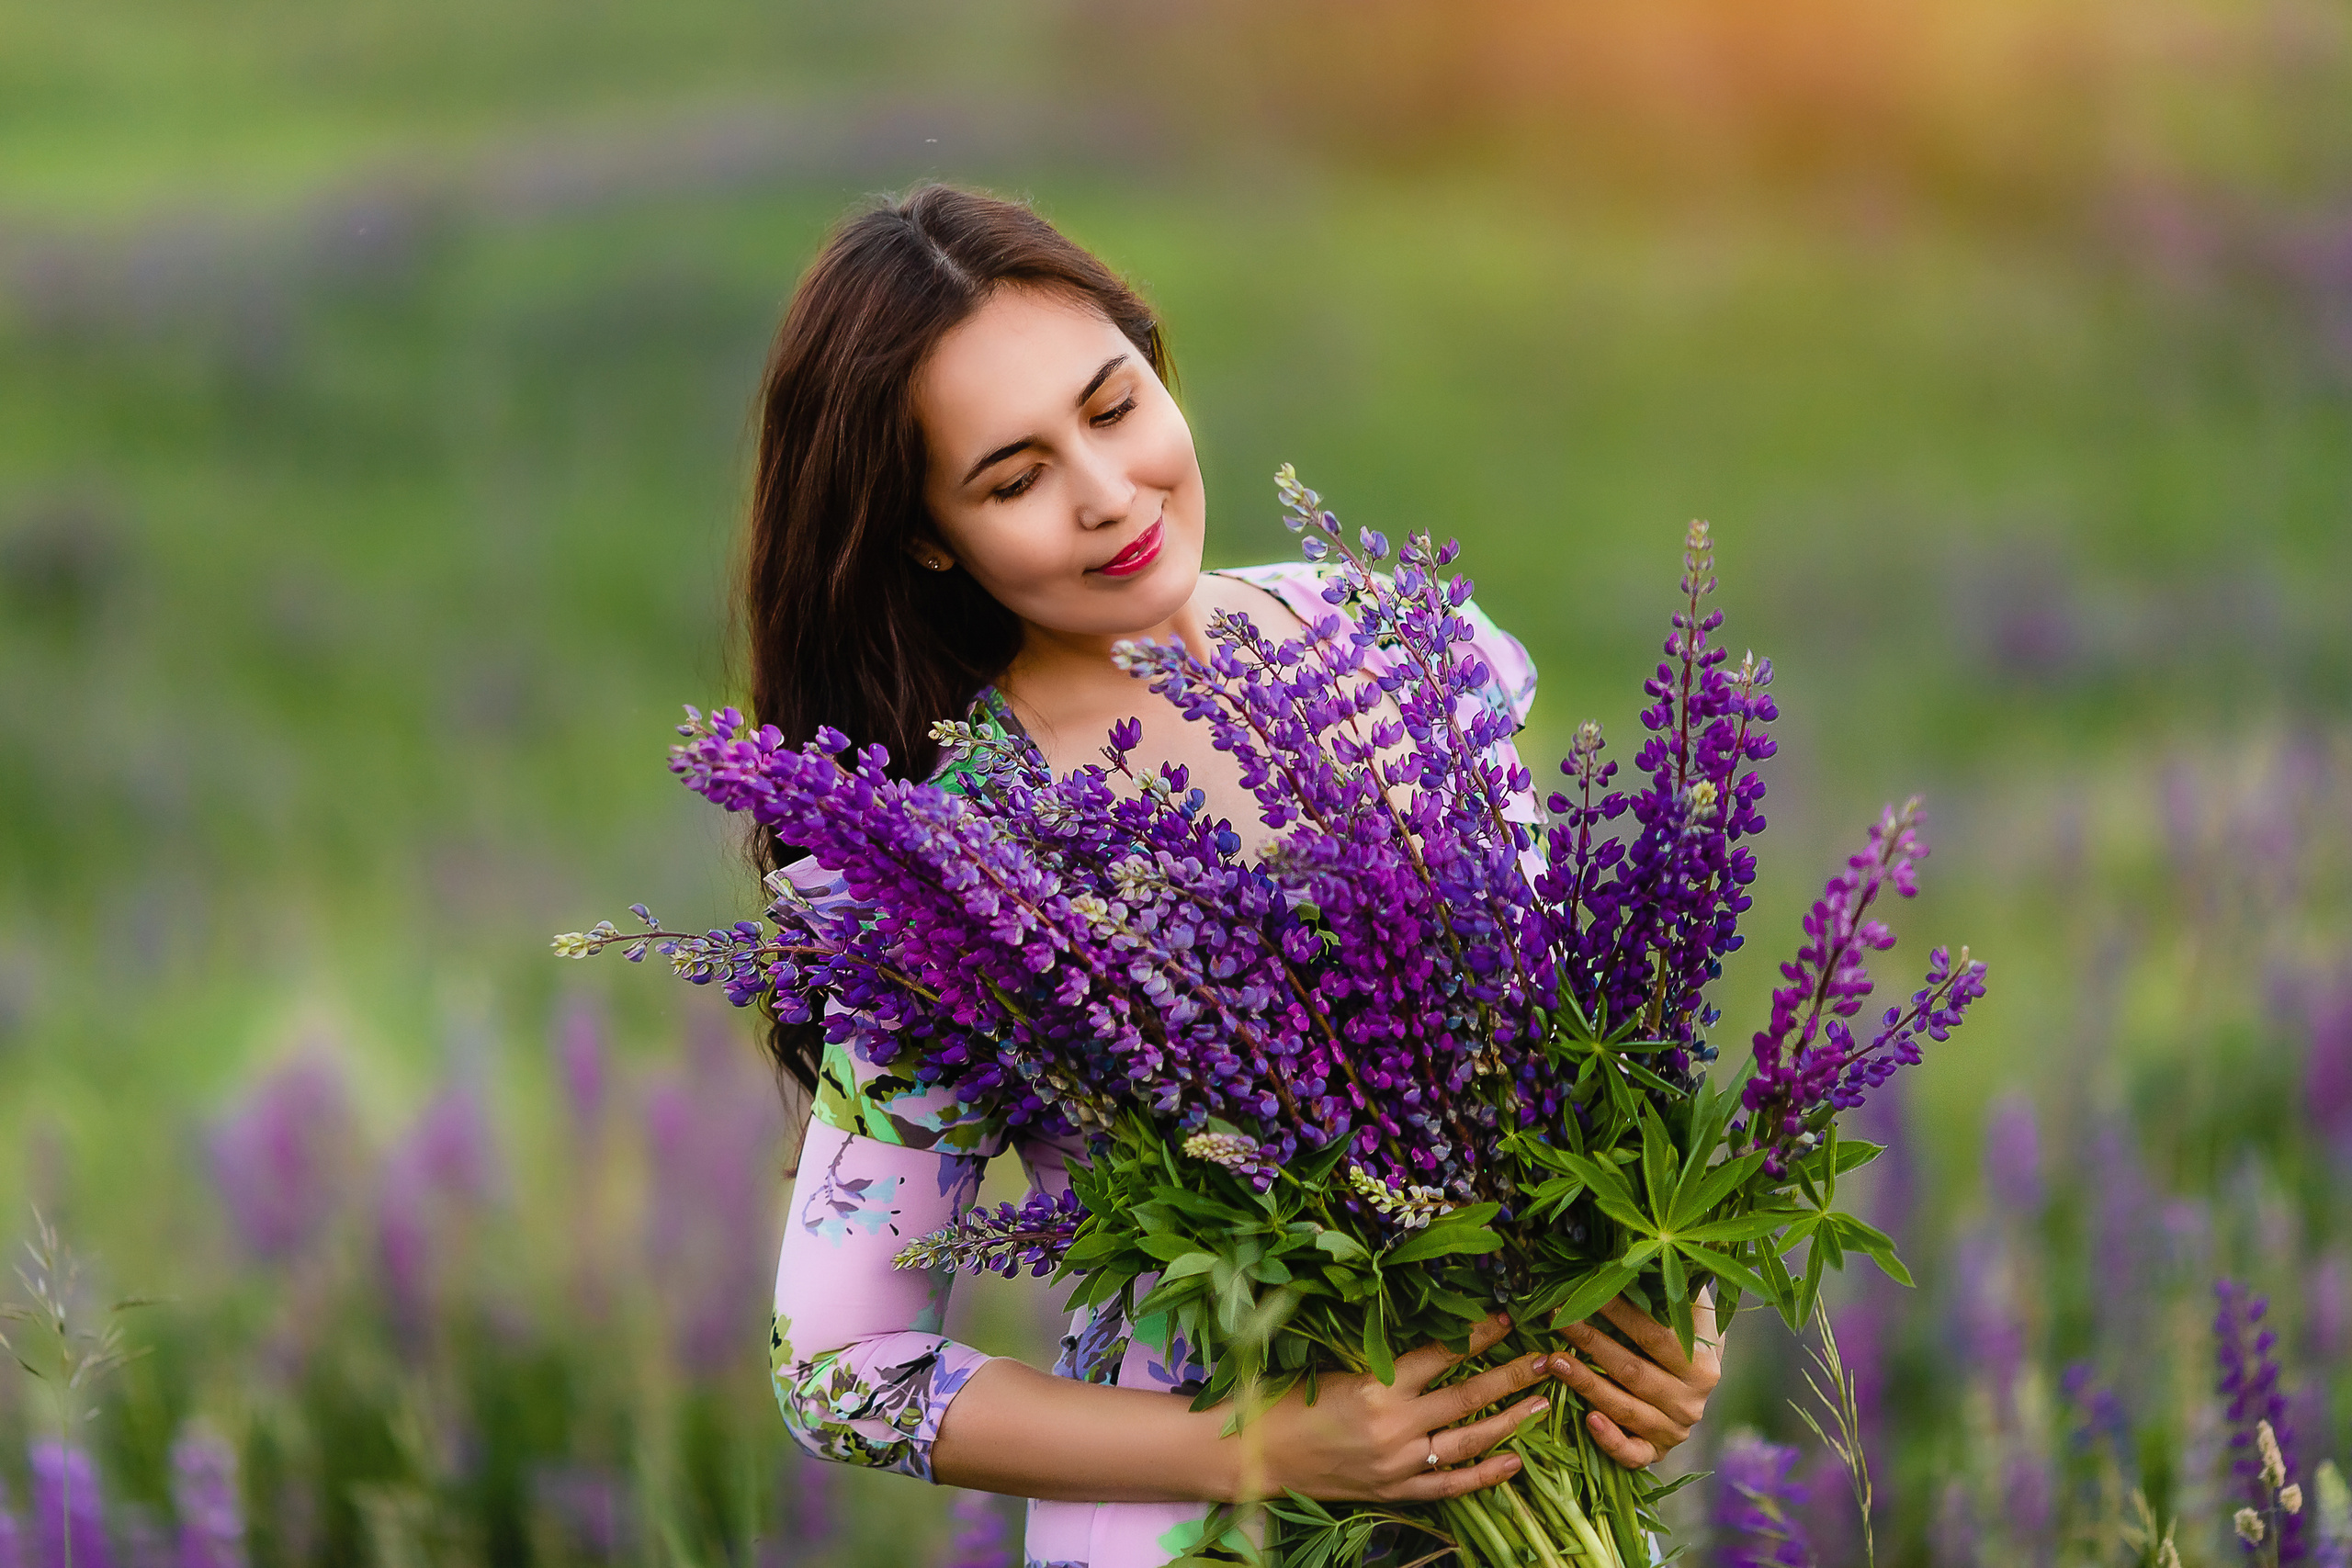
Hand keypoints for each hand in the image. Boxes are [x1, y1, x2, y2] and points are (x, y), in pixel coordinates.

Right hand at [1250, 1311, 1553, 1502]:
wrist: (1256, 1453)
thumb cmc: (1289, 1398)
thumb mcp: (1337, 1365)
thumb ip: (1385, 1358)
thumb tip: (1436, 1338)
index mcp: (1377, 1386)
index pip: (1443, 1355)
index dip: (1478, 1336)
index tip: (1506, 1319)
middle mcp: (1394, 1427)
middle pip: (1467, 1397)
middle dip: (1510, 1375)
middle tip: (1546, 1359)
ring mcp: (1397, 1464)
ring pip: (1468, 1442)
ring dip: (1509, 1421)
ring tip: (1541, 1403)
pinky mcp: (1393, 1492)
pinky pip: (1449, 1486)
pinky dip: (1484, 1476)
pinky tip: (1514, 1462)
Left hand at [1544, 1293, 1723, 1467]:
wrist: (1698, 1387)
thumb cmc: (1685, 1337)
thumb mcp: (1691, 1312)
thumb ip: (1675, 1287)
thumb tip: (1646, 1250)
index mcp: (1703, 1365)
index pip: (1654, 1335)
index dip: (1618, 1313)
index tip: (1584, 1291)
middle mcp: (1691, 1401)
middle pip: (1632, 1371)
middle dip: (1591, 1342)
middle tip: (1556, 1319)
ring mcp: (1674, 1430)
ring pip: (1624, 1408)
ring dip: (1586, 1382)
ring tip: (1553, 1359)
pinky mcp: (1657, 1453)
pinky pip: (1632, 1454)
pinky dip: (1609, 1440)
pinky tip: (1587, 1419)